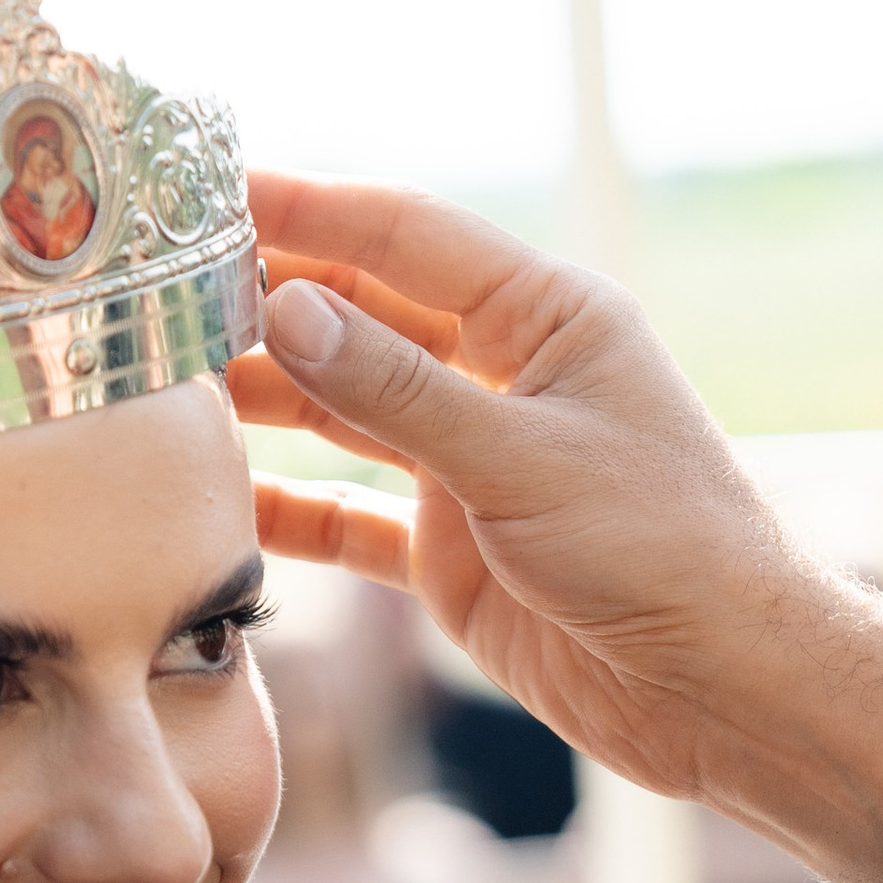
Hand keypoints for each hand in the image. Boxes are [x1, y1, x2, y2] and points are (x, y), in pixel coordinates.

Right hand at [230, 179, 882, 882]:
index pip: (405, 237)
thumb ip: (400, 390)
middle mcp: (505, 380)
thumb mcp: (522, 460)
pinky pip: (352, 518)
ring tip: (163, 386)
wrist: (725, 691)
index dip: (308, 208)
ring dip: (266, 399)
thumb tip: (287, 308)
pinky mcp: (455, 553)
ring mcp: (476, 468)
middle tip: (157, 293)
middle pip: (362, 320)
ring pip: (347, 413)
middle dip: (266, 302)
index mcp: (546, 320)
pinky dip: (289, 509)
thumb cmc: (664, 552)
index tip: (211, 190)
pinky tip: (218, 498)